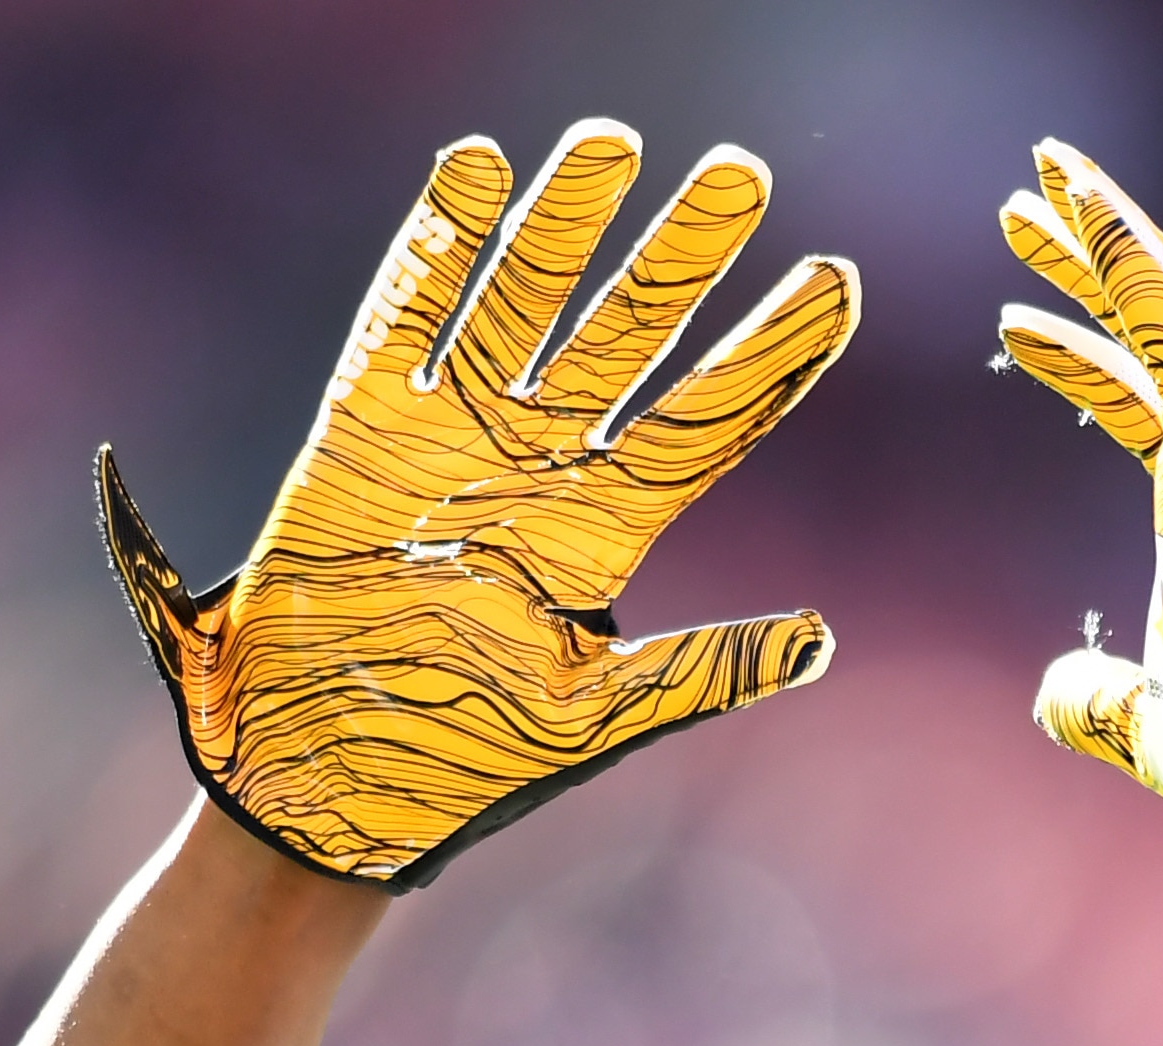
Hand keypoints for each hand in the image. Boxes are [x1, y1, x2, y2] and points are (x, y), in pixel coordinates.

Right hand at [99, 121, 856, 889]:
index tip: (836, 282)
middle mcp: (535, 473)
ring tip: (616, 139)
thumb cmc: (460, 767)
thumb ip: (705, 673)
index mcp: (599, 539)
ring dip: (568, 225)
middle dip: (681, 256)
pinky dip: (437, 245)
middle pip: (627, 340)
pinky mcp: (359, 431)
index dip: (771, 355)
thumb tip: (824, 643)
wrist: (326, 788)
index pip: (707, 424)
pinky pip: (403, 317)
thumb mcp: (597, 719)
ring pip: (523, 305)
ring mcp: (448, 442)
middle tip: (740, 170)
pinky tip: (477, 169)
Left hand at [995, 141, 1162, 910]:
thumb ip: (1099, 701)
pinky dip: (1127, 269)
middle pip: (1162, 335)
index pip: (1144, 409)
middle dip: (1099, 265)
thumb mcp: (1148, 727)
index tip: (1016, 325)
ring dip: (1111, 239)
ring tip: (1046, 174)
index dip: (1083, 359)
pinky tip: (1078, 214)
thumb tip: (1051, 693)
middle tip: (1031, 205)